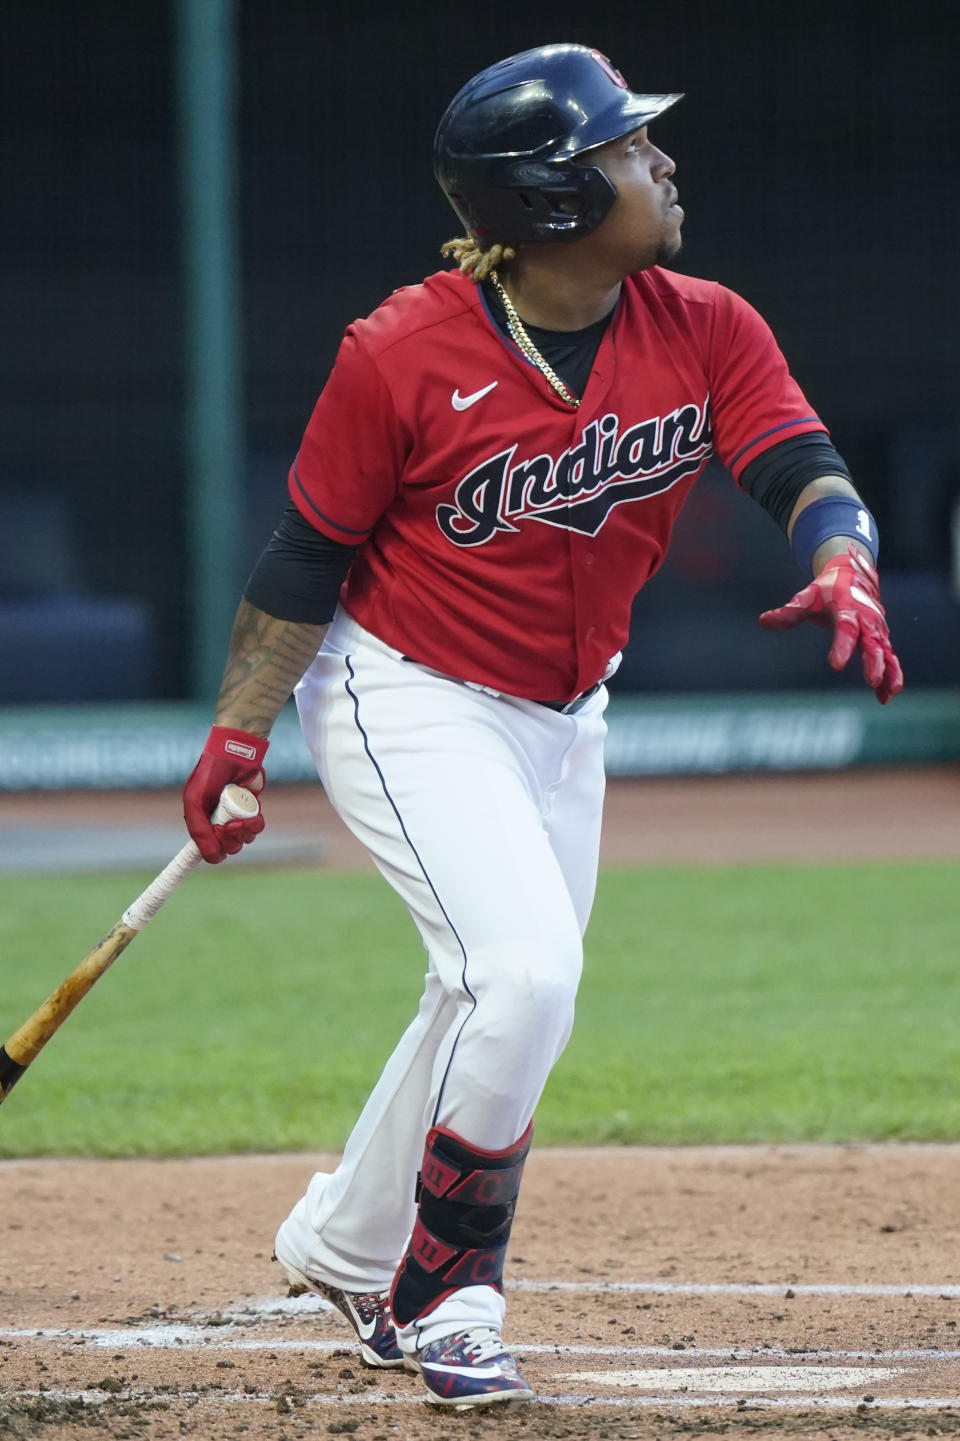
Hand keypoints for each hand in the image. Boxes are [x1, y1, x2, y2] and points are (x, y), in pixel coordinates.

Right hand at [183, 726, 267, 862]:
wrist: (234, 755)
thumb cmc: (210, 775)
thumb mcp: (195, 801)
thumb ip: (199, 830)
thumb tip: (212, 858)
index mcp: (202, 823)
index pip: (209, 851)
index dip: (214, 850)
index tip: (217, 840)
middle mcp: (218, 823)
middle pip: (229, 848)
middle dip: (231, 839)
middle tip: (230, 824)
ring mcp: (236, 818)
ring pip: (244, 840)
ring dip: (245, 832)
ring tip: (242, 819)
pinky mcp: (251, 811)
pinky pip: (256, 828)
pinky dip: (256, 823)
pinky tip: (253, 813)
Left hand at [758, 543, 903, 703]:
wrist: (853, 574)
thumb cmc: (827, 589)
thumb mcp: (808, 597)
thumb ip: (789, 612)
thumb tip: (763, 621)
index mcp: (848, 609)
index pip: (846, 629)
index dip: (842, 647)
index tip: (836, 665)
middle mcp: (867, 621)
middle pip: (872, 643)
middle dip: (874, 662)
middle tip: (873, 680)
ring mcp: (877, 631)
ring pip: (886, 652)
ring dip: (890, 671)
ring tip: (890, 692)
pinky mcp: (881, 639)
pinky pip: (889, 658)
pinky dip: (891, 675)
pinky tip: (886, 697)